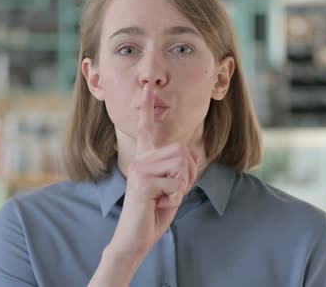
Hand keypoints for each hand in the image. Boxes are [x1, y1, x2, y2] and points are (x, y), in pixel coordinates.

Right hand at [108, 83, 197, 258]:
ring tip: (165, 198)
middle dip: (188, 174)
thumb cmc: (154, 212)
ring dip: (181, 186)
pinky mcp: (142, 183)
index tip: (147, 87)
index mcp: (146, 159)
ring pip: (180, 165)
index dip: (148, 108)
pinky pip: (176, 183)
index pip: (147, 129)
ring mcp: (140, 170)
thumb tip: (190, 152)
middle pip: (181, 151)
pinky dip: (175, 198)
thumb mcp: (173, 188)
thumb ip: (180, 169)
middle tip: (174, 191)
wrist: (136, 237)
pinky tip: (159, 205)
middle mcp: (141, 160)